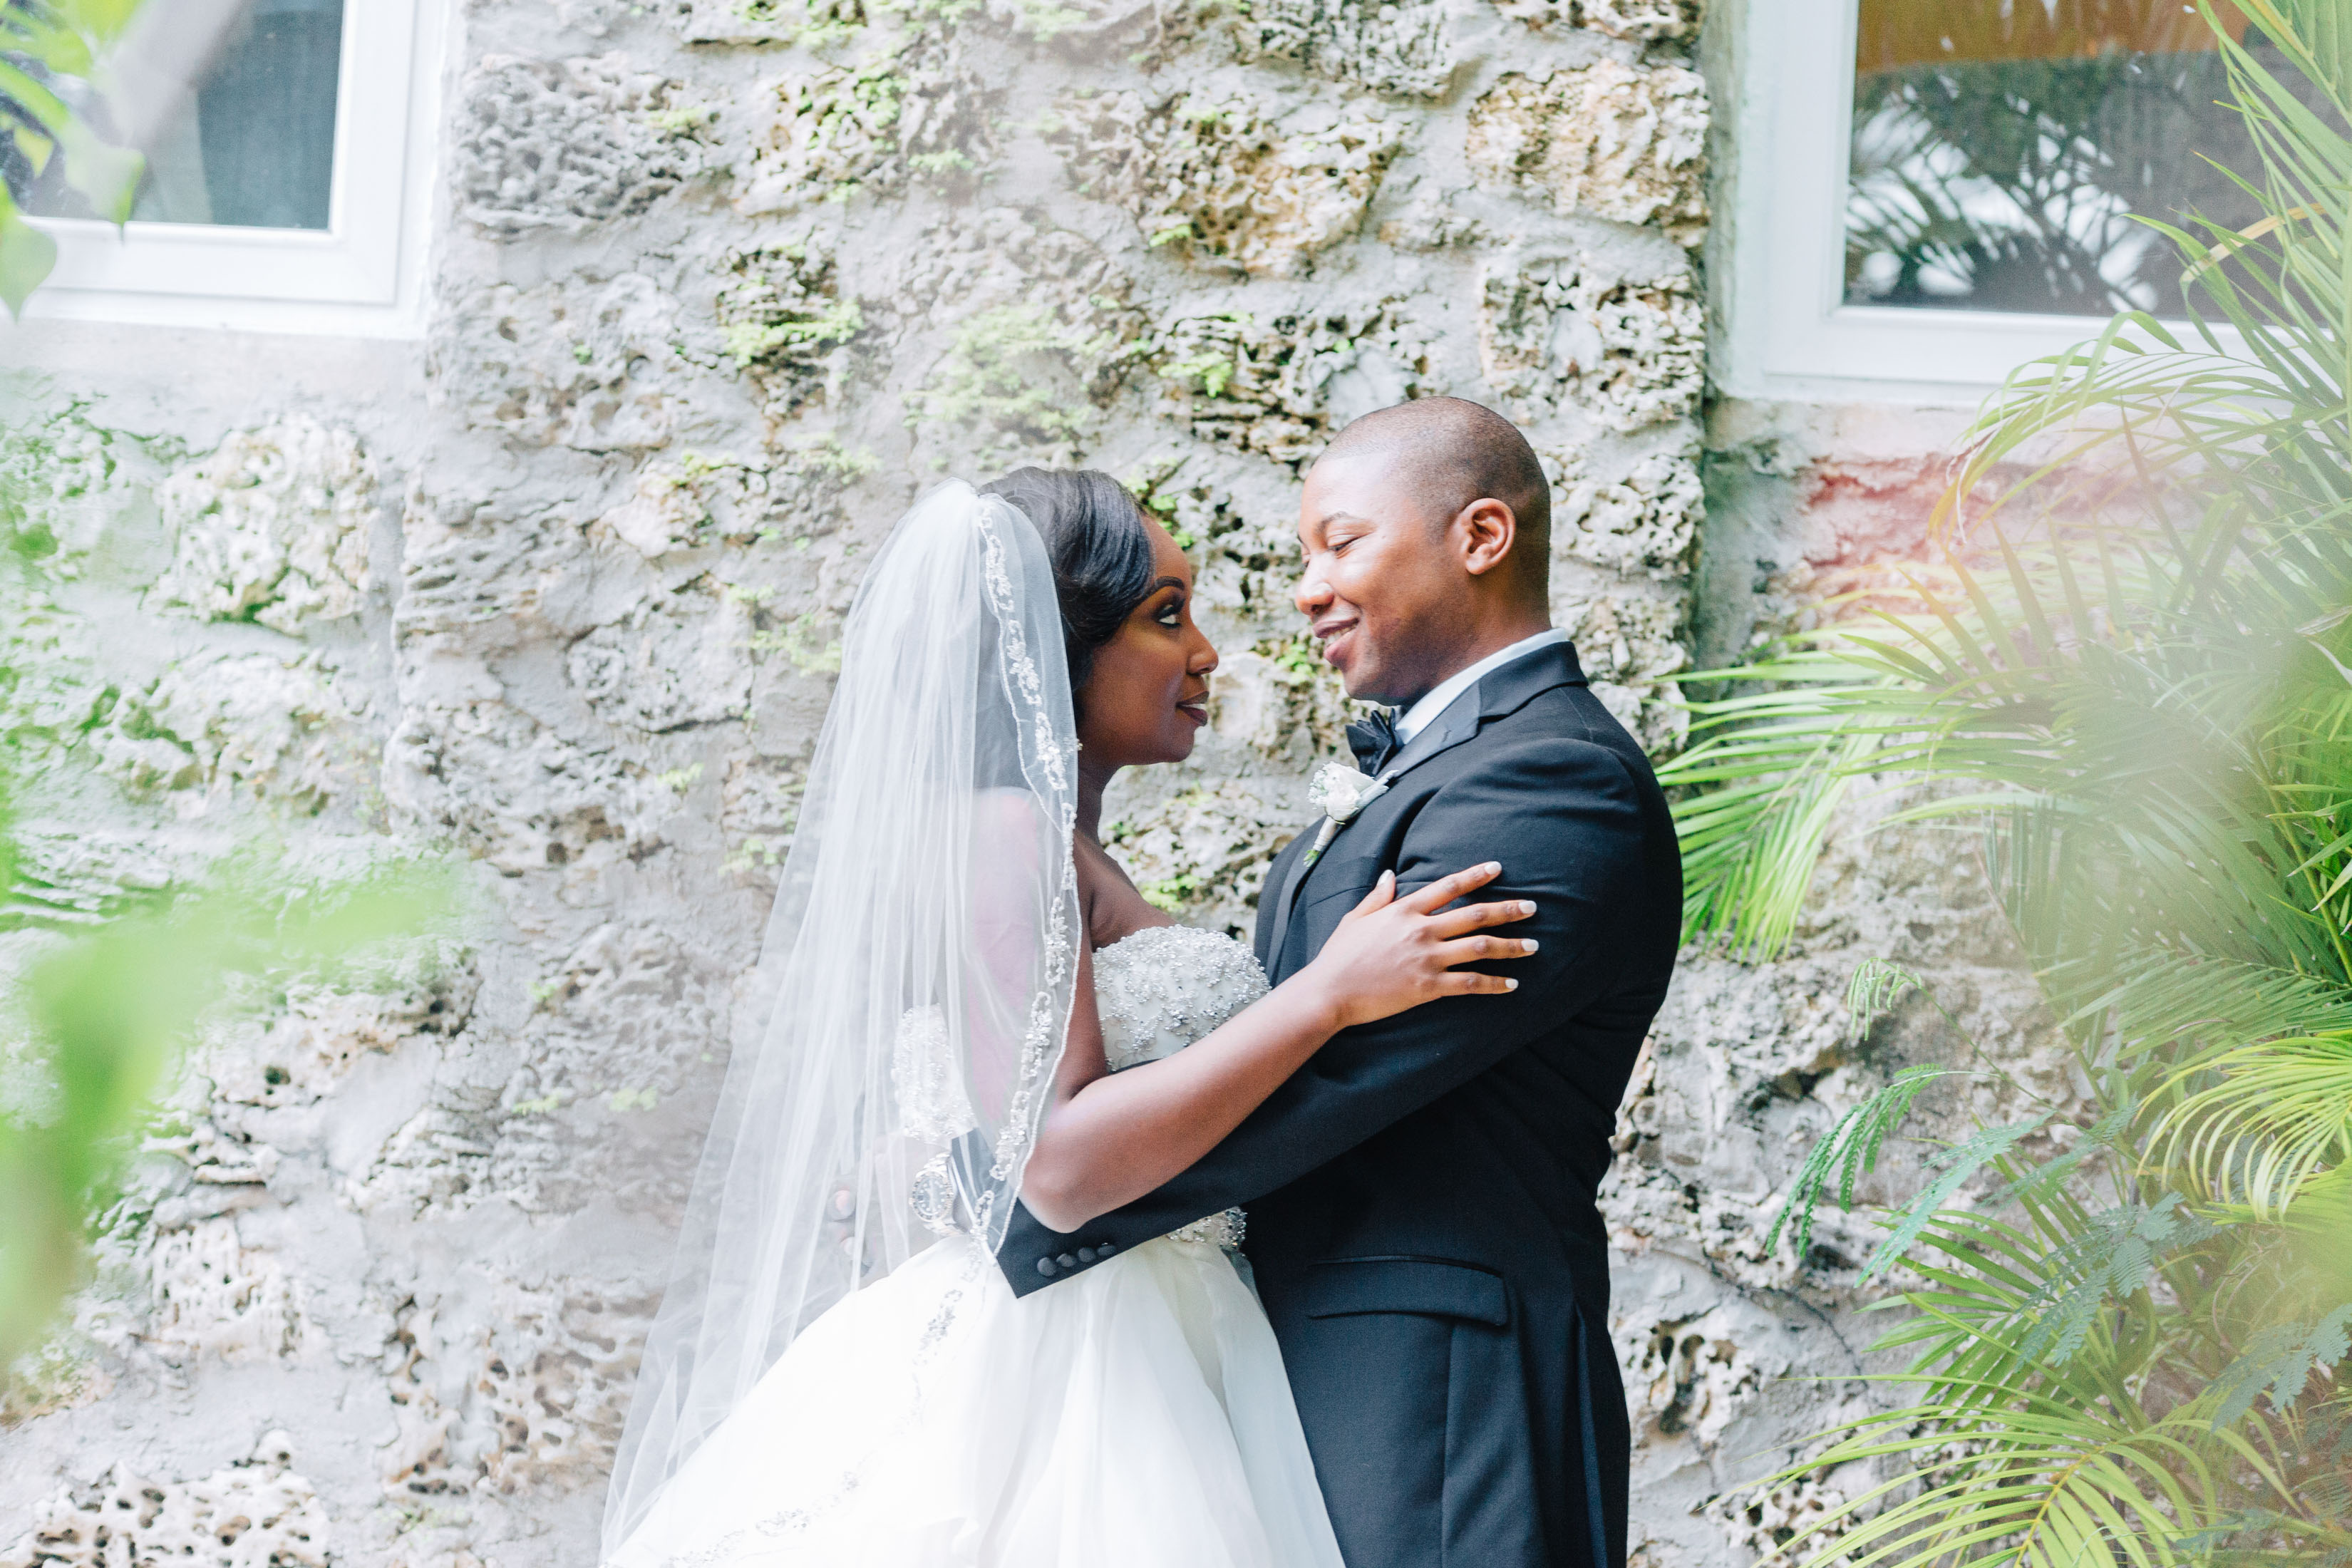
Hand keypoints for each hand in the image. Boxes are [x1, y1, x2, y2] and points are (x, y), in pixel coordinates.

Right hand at [1294, 862, 1537, 1032]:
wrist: (1329, 991)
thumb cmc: (1338, 956)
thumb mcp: (1355, 918)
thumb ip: (1377, 896)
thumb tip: (1390, 875)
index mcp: (1404, 910)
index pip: (1448, 886)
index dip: (1476, 876)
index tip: (1498, 868)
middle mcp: (1421, 930)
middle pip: (1475, 915)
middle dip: (1508, 910)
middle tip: (1533, 907)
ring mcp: (1427, 959)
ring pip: (1480, 948)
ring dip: (1510, 946)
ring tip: (1533, 946)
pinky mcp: (1429, 987)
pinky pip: (1471, 983)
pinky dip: (1494, 983)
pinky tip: (1512, 983)